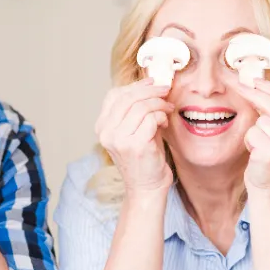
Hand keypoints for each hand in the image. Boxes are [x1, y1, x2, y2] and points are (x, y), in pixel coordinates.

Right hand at [96, 78, 175, 195]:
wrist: (146, 188)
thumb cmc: (144, 158)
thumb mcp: (133, 130)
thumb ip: (135, 110)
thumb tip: (150, 84)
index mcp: (102, 127)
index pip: (113, 96)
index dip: (134, 86)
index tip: (151, 82)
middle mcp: (106, 133)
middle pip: (127, 98)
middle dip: (150, 90)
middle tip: (165, 91)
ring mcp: (119, 140)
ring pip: (141, 107)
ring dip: (158, 104)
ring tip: (167, 109)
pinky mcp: (135, 145)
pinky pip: (151, 119)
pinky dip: (161, 116)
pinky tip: (164, 122)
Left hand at [234, 78, 269, 201]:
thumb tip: (260, 83)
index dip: (269, 86)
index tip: (252, 78)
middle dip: (251, 92)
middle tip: (234, 82)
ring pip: (260, 120)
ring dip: (255, 132)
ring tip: (263, 147)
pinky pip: (252, 133)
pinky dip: (250, 142)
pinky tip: (258, 155)